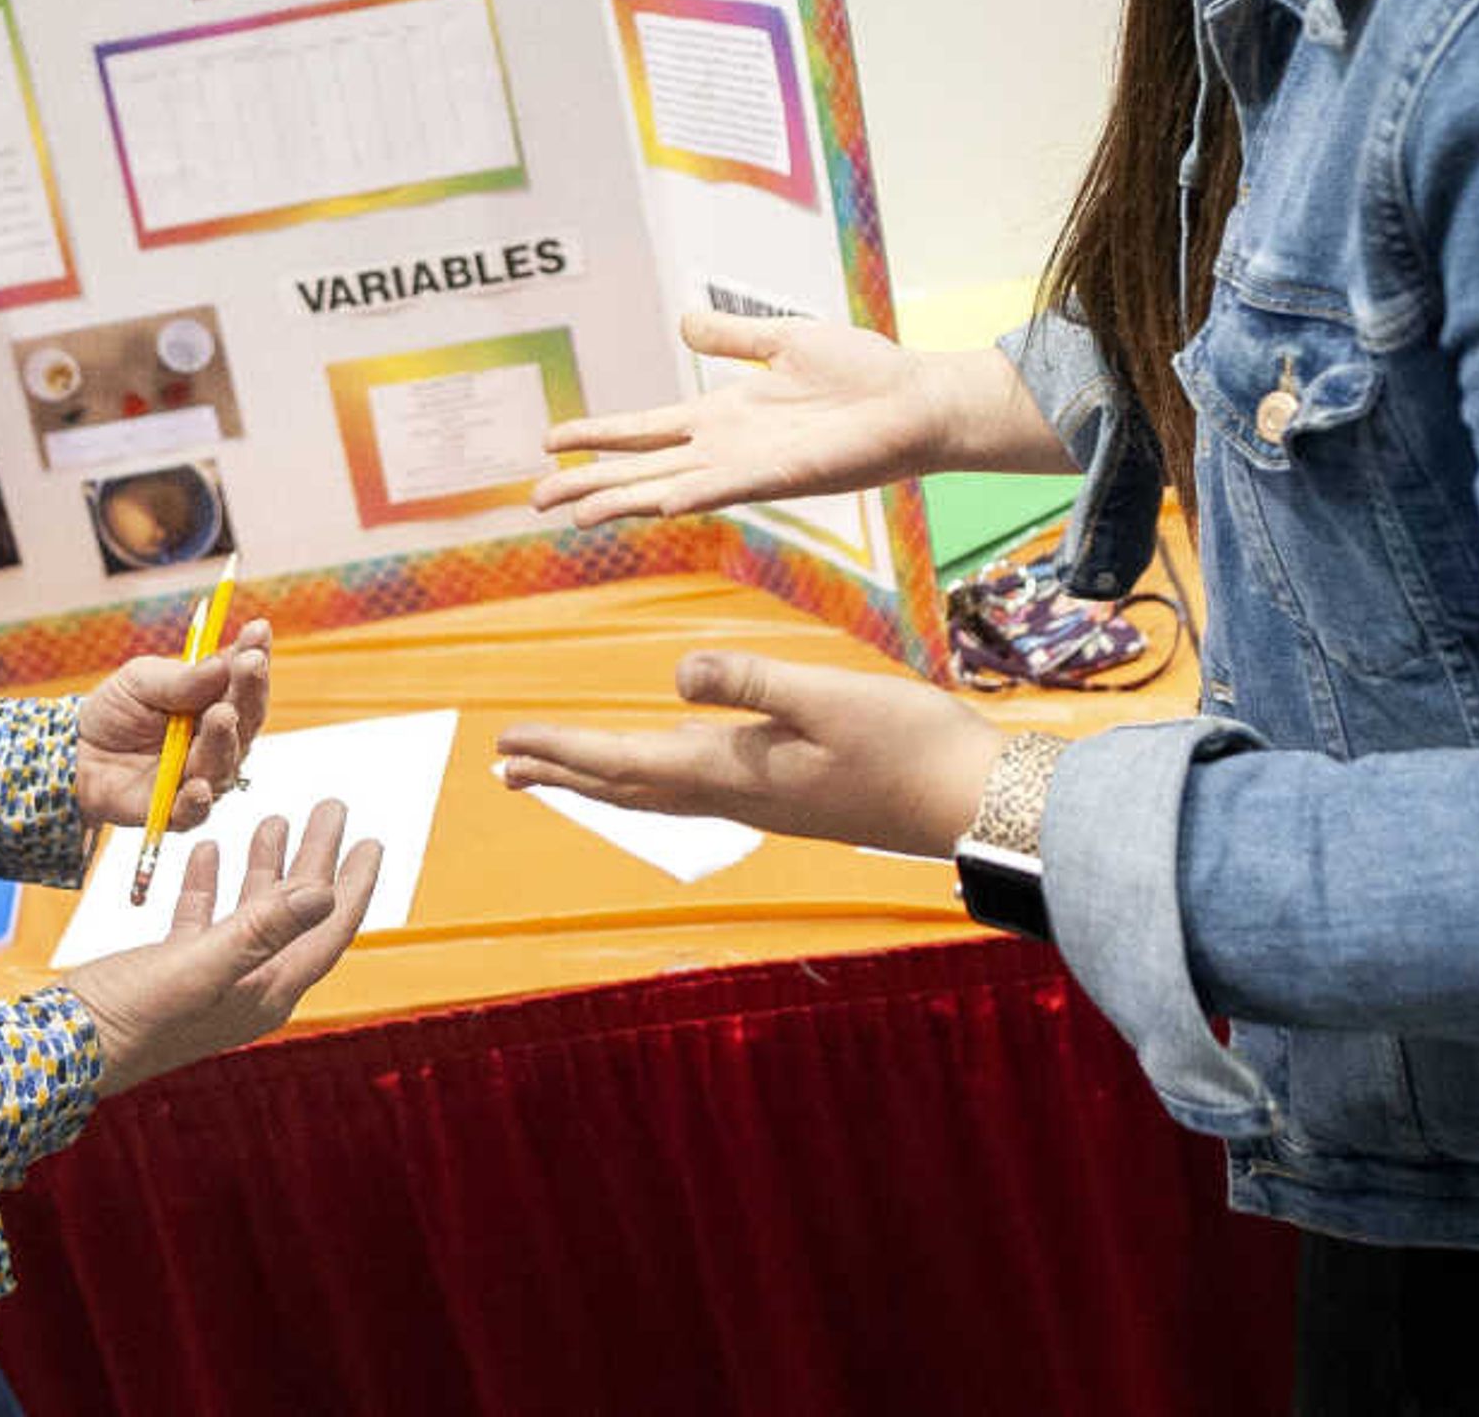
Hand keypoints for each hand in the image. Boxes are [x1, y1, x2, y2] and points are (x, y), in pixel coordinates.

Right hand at [64, 803, 384, 1095]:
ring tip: (277, 819)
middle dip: (316, 859)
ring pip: (251, 911)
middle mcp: (248, 987)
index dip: (354, 885)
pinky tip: (208, 850)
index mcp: (266, 991)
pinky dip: (213, 882)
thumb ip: (263, 928)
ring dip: (267, 865)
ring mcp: (211, 979)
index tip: (374, 840)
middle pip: (296, 913)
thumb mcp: (201, 966)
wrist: (60, 1052)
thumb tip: (326, 892)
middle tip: (332, 807)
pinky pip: (205, 918)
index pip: (328, 931)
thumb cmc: (130, 1018)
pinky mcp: (173, 971)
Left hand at [71, 618, 272, 830]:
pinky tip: (199, 786)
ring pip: (223, 763)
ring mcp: (200, 775)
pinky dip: (197, 801)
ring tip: (222, 715)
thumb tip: (222, 664)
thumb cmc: (116, 711)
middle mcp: (217, 739)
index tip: (258, 630)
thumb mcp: (141, 681)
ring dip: (224, 740)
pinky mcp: (176, 811)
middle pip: (245, 720)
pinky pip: (193, 812)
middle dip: (249, 692)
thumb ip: (180, 680)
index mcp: (215, 701)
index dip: (255, 655)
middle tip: (249, 667)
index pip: (243, 679)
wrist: (76, 752)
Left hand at [491, 651, 1005, 858]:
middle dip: (565, 775)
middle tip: (505, 770)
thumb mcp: (826, 696)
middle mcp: (737, 795)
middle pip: (629, 787)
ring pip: (662, 792)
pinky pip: (698, 790)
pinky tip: (666, 766)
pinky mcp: (792, 797)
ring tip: (562, 773)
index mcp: (734, 771)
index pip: (626, 761)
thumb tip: (675, 677)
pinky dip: (658, 777)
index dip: (563, 753)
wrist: (973, 801)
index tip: (507, 745)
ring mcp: (765, 802)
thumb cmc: (907, 744)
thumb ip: (750, 682)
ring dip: (605, 780)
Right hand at [533, 312, 1002, 526]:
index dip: (596, 434)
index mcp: (723, 415)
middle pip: (641, 467)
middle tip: (533, 501)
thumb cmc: (863, 372)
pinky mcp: (786, 474)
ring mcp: (752, 465)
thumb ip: (731, 336)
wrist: (918, 399)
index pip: (644, 429)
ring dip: (623, 499)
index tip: (547, 441)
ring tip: (574, 513)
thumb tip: (681, 322)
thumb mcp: (784, 340)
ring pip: (670, 485)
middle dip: (586, 482)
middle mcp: (726, 447)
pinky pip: (731, 487)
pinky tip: (660, 502)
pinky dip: (694, 494)